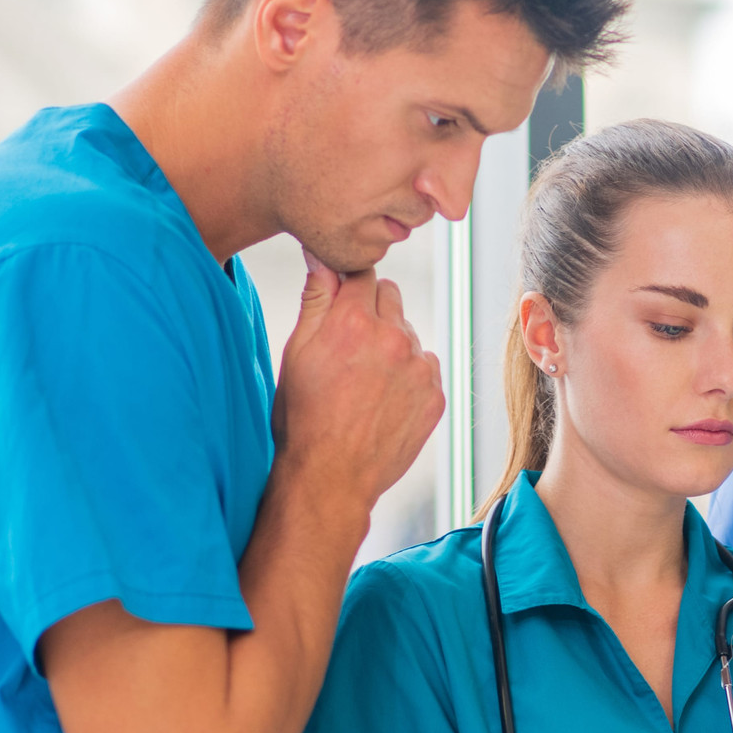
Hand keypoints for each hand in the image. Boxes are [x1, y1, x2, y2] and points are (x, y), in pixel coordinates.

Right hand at [273, 254, 443, 503]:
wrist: (330, 476)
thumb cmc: (303, 416)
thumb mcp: (296, 351)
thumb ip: (315, 297)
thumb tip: (321, 256)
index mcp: (355, 320)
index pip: (363, 275)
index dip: (348, 290)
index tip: (339, 308)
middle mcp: (394, 337)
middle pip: (390, 296)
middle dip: (371, 311)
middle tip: (348, 347)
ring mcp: (420, 368)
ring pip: (409, 333)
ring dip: (391, 345)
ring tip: (364, 382)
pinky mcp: (436, 395)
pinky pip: (426, 367)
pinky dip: (409, 375)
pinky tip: (383, 399)